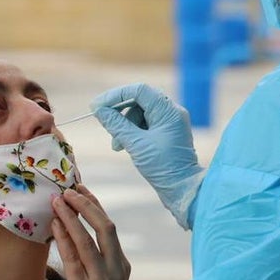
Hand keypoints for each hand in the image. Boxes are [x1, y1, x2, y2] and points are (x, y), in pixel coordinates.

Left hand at [51, 186, 130, 279]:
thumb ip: (97, 260)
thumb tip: (75, 233)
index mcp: (122, 265)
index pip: (109, 227)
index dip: (95, 205)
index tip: (80, 189)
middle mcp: (116, 270)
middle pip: (104, 227)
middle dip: (85, 204)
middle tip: (67, 189)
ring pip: (86, 240)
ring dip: (70, 217)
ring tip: (56, 201)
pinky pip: (72, 259)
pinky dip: (63, 239)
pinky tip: (54, 226)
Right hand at [92, 84, 204, 229]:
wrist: (182, 189)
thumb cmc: (163, 167)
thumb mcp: (135, 145)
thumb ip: (116, 125)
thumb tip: (99, 110)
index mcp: (168, 111)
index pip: (139, 90)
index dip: (115, 95)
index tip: (97, 106)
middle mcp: (171, 112)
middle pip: (139, 100)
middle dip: (119, 113)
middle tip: (104, 123)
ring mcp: (169, 123)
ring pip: (140, 113)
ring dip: (124, 126)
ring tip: (117, 145)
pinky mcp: (166, 133)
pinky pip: (145, 124)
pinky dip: (132, 132)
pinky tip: (124, 146)